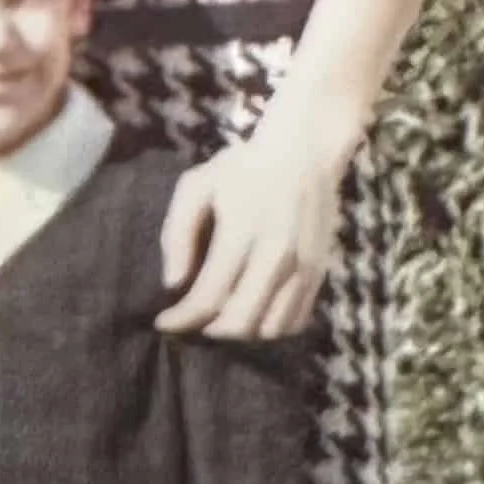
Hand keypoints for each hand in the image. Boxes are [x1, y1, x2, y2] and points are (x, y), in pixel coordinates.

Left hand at [156, 124, 346, 338]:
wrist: (305, 153)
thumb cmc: (243, 167)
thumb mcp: (197, 185)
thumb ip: (178, 233)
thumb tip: (173, 283)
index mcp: (243, 234)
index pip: (210, 296)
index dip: (183, 318)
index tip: (162, 323)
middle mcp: (278, 257)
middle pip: (241, 322)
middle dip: (209, 330)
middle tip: (192, 319)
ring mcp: (304, 269)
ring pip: (270, 328)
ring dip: (241, 330)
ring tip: (221, 315)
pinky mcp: (321, 273)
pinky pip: (295, 320)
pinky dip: (270, 325)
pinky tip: (252, 309)